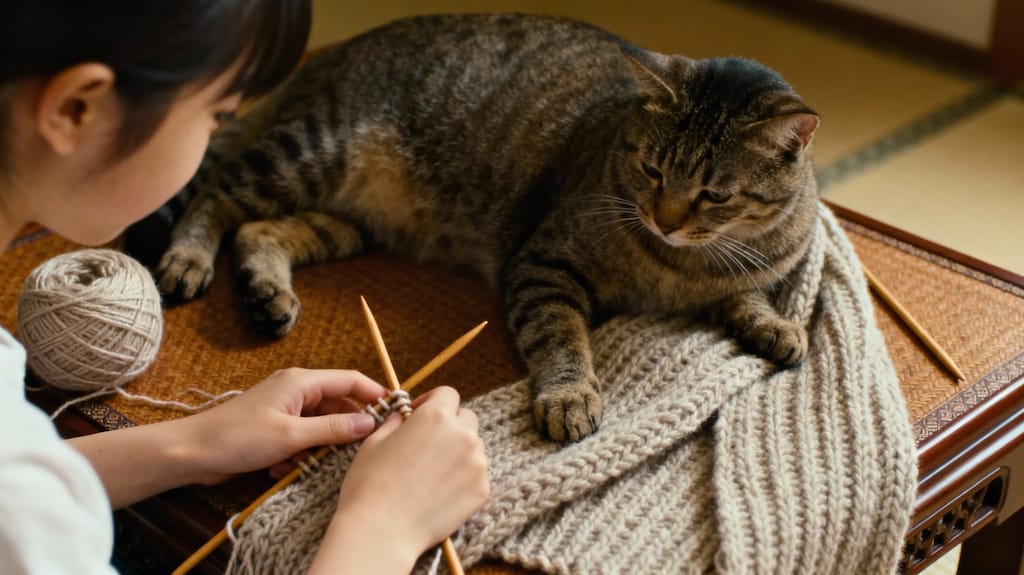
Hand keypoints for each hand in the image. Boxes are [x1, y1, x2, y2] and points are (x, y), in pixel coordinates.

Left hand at [184, 368, 387, 483]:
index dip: (375, 395)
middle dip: (343, 432)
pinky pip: (302, 439)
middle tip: (352, 453)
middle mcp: (296, 391)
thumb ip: (333, 430)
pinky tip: (282, 468)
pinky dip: (299, 454)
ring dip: (317, 448)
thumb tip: (370, 424)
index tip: (396, 413)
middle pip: (338, 406)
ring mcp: (285, 409)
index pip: (351, 380)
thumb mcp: (291, 436)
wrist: (192, 453)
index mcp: (302, 382)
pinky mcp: (276, 428)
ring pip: (321, 427)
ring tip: (301, 463)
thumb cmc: (237, 438)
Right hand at [309, 386, 489, 573]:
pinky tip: (440, 492)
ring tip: (433, 472)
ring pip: (474, 446)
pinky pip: (477, 475)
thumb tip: (404, 416)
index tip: (421, 414)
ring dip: (459, 451)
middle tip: (429, 443)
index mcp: (435, 415)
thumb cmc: (370, 484)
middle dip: (451, 425)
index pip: (448, 394)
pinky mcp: (482, 489)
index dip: (433, 401)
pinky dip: (463, 478)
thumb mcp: (375, 441)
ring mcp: (477, 463)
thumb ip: (396, 421)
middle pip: (466, 418)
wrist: (381, 531)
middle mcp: (462, 434)